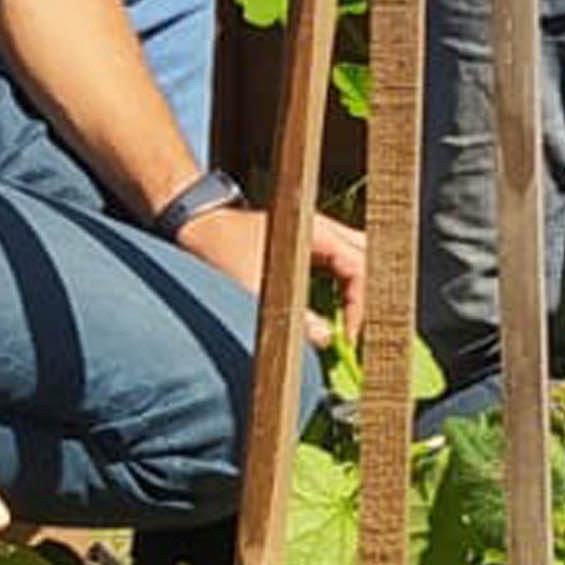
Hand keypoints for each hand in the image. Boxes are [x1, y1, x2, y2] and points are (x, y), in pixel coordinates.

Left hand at [174, 203, 368, 344]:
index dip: (360, 306)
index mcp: (314, 230)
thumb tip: (326, 339)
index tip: (348, 337)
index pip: (360, 267)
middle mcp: (322, 229)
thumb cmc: (219, 248)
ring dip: (359, 293)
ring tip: (351, 327)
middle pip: (369, 258)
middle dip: (369, 297)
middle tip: (358, 332)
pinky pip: (342, 266)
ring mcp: (317, 235)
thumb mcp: (251, 287)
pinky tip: (337, 314)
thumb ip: (288, 315)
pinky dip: (346, 289)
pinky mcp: (307, 246)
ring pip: (358, 260)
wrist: (196, 226)